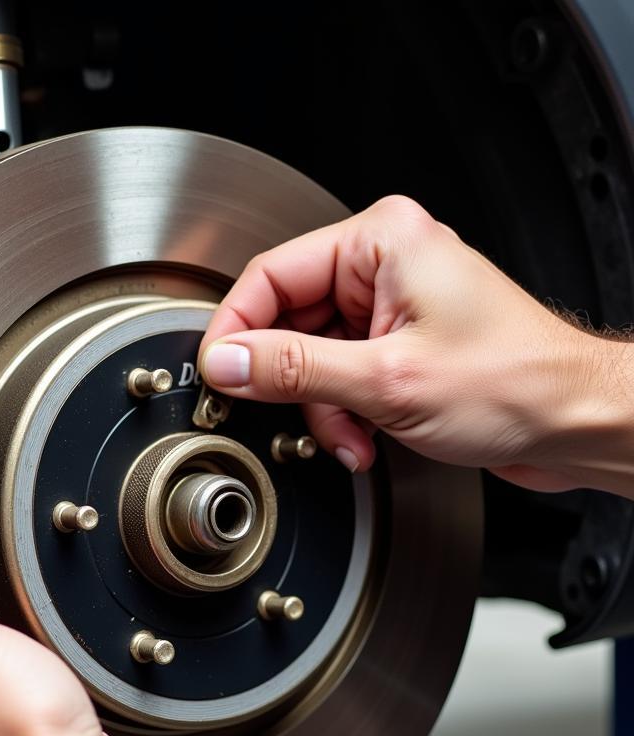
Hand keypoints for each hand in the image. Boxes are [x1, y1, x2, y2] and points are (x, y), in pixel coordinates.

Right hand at [199, 194, 633, 497]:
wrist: (574, 424)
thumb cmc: (517, 384)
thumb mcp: (386, 381)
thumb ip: (295, 370)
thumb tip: (229, 362)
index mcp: (382, 242)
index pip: (270, 276)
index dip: (236, 331)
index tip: (218, 374)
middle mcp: (384, 265)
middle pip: (288, 322)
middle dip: (293, 384)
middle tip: (296, 416)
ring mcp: (391, 305)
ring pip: (311, 357)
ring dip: (322, 409)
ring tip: (351, 436)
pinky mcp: (397, 342)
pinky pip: (339, 374)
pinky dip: (343, 413)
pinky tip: (365, 437)